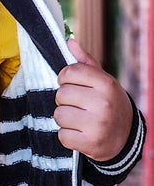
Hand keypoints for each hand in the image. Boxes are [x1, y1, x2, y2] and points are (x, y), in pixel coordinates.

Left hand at [54, 38, 132, 160]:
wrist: (126, 136)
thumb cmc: (108, 103)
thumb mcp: (102, 81)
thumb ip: (85, 62)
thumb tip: (69, 41)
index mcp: (106, 84)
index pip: (69, 72)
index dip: (65, 79)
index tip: (73, 85)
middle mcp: (103, 103)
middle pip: (61, 94)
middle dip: (64, 100)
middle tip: (78, 105)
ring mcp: (98, 125)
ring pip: (59, 115)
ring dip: (64, 119)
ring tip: (79, 120)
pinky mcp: (91, 144)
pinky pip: (62, 136)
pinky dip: (67, 136)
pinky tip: (80, 134)